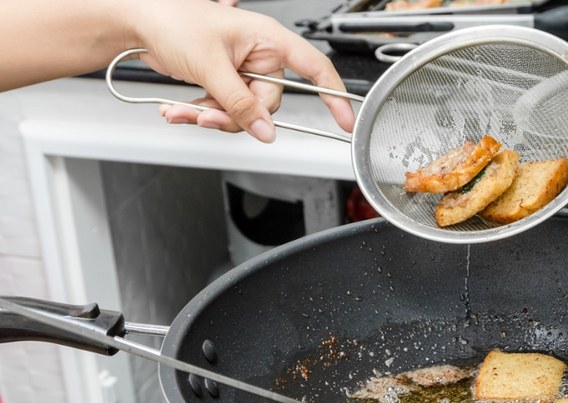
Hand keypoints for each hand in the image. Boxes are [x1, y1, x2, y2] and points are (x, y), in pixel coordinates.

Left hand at [138, 1, 354, 141]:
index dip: (333, 95)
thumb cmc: (172, 21)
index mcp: (267, 39)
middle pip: (268, 104)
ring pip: (245, 113)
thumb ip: (240, 103)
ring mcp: (241, 71)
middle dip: (237, 116)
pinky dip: (202, 114)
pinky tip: (180, 108)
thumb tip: (265, 130)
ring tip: (185, 111)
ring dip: (214, 118)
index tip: (345, 120)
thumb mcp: (210, 66)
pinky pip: (226, 110)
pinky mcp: (224, 83)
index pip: (313, 68)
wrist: (136, 24)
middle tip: (209, 115)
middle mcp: (258, 55)